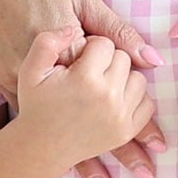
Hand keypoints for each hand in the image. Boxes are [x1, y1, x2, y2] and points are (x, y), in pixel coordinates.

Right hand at [14, 30, 159, 177]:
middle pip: (123, 58)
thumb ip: (47, 42)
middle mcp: (106, 98)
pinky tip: (113, 98)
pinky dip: (133, 97)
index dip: (90, 46)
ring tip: (100, 84)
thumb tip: (73, 30)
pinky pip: (147, 103)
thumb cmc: (35, 104)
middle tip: (88, 72)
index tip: (78, 59)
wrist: (39, 147)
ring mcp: (119, 117)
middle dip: (107, 60)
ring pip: (138, 78)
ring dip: (122, 77)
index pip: (105, 44)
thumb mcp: (30, 69)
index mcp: (84, 79)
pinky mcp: (126, 131)